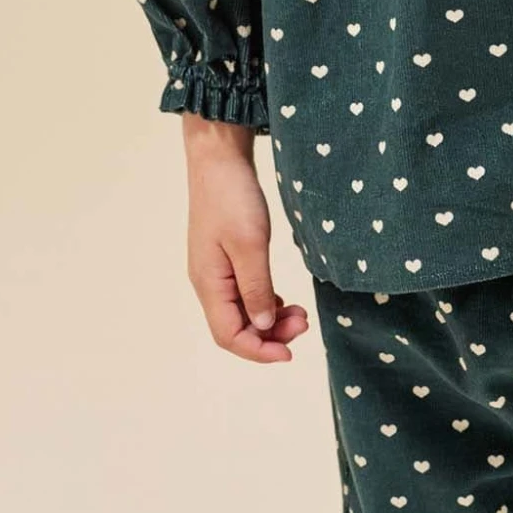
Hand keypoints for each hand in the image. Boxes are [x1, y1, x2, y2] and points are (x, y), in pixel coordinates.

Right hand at [182, 113, 309, 363]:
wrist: (219, 158)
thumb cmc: (232, 197)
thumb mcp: (250, 244)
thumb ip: (256, 288)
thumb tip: (264, 327)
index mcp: (209, 283)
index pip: (229, 335)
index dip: (258, 351)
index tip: (291, 353)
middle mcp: (209, 282)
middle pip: (236, 327)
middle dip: (270, 335)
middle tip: (304, 324)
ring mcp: (216, 270)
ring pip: (242, 311)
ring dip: (270, 319)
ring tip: (300, 314)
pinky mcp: (226, 257)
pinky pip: (245, 293)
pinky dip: (265, 301)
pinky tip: (284, 300)